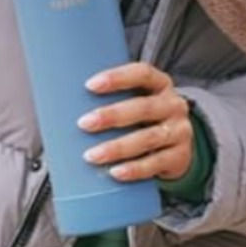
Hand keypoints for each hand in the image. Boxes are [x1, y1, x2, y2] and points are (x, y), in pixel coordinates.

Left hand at [77, 62, 192, 180]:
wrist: (179, 148)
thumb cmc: (146, 120)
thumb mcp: (140, 102)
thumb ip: (116, 98)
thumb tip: (65, 103)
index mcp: (161, 84)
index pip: (142, 73)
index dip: (117, 77)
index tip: (90, 85)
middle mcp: (173, 105)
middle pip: (143, 108)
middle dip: (112, 115)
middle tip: (83, 123)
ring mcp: (179, 131)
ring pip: (148, 138)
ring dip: (117, 147)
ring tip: (91, 155)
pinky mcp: (179, 157)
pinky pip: (155, 164)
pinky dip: (134, 169)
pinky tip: (115, 173)